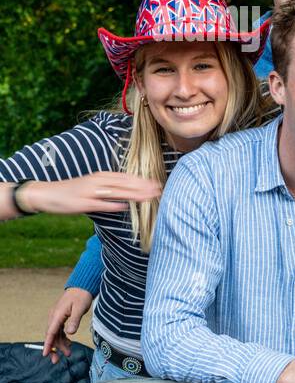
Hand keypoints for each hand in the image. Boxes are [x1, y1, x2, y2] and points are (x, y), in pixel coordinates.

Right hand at [15, 173, 160, 215]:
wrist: (47, 194)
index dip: (142, 180)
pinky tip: (125, 206)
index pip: (126, 177)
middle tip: (160, 190)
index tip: (158, 183)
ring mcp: (90, 192)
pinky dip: (113, 205)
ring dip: (133, 194)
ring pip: (116, 192)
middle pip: (125, 184)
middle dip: (143, 187)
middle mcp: (98, 181)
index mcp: (101, 176)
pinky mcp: (83, 203)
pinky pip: (100, 204)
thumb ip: (110, 189)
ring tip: (149, 197)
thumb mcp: (93, 186)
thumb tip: (127, 195)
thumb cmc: (73, 192)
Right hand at [43, 287, 92, 359]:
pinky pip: (59, 330)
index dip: (48, 344)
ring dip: (60, 344)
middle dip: (54, 348)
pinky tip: (69, 343)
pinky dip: (63, 338)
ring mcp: (57, 317)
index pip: (50, 332)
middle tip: (57, 360)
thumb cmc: (81, 296)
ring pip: (56, 334)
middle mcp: (54, 316)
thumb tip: (70, 333)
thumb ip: (74, 321)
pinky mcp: (61, 317)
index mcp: (57, 315)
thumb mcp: (79, 308)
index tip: (45, 354)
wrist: (82, 287)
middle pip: (51, 335)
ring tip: (68, 353)